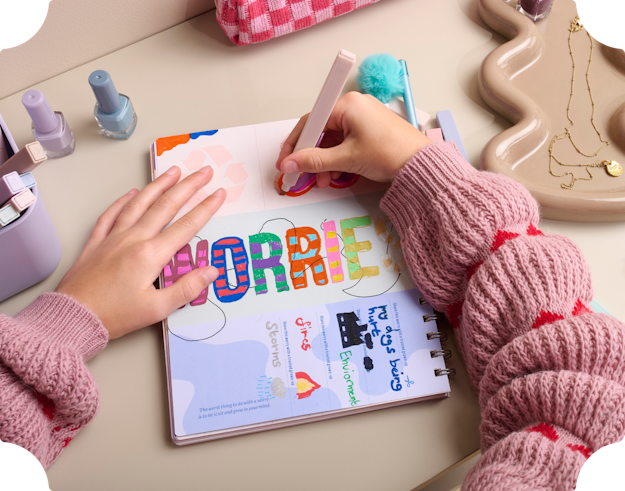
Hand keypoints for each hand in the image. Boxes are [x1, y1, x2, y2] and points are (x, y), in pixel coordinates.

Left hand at [55, 166, 225, 339]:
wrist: (72, 317)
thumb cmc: (114, 316)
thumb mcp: (157, 309)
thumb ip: (187, 288)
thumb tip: (211, 271)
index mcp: (150, 255)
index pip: (186, 226)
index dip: (206, 208)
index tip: (219, 193)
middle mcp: (132, 239)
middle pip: (165, 206)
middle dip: (188, 186)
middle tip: (203, 172)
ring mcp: (113, 238)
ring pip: (139, 204)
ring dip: (158, 185)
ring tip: (173, 171)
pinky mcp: (96, 243)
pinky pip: (111, 215)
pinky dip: (123, 201)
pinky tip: (132, 193)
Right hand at [275, 91, 431, 185]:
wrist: (421, 165)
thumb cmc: (390, 153)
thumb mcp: (346, 159)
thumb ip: (314, 161)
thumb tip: (290, 163)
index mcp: (347, 105)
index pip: (310, 121)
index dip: (295, 143)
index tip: (285, 161)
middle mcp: (354, 106)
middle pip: (321, 131)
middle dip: (311, 155)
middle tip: (302, 174)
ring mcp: (363, 118)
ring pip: (333, 140)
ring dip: (325, 161)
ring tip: (324, 179)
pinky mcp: (370, 130)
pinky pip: (345, 142)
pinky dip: (338, 158)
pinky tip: (337, 173)